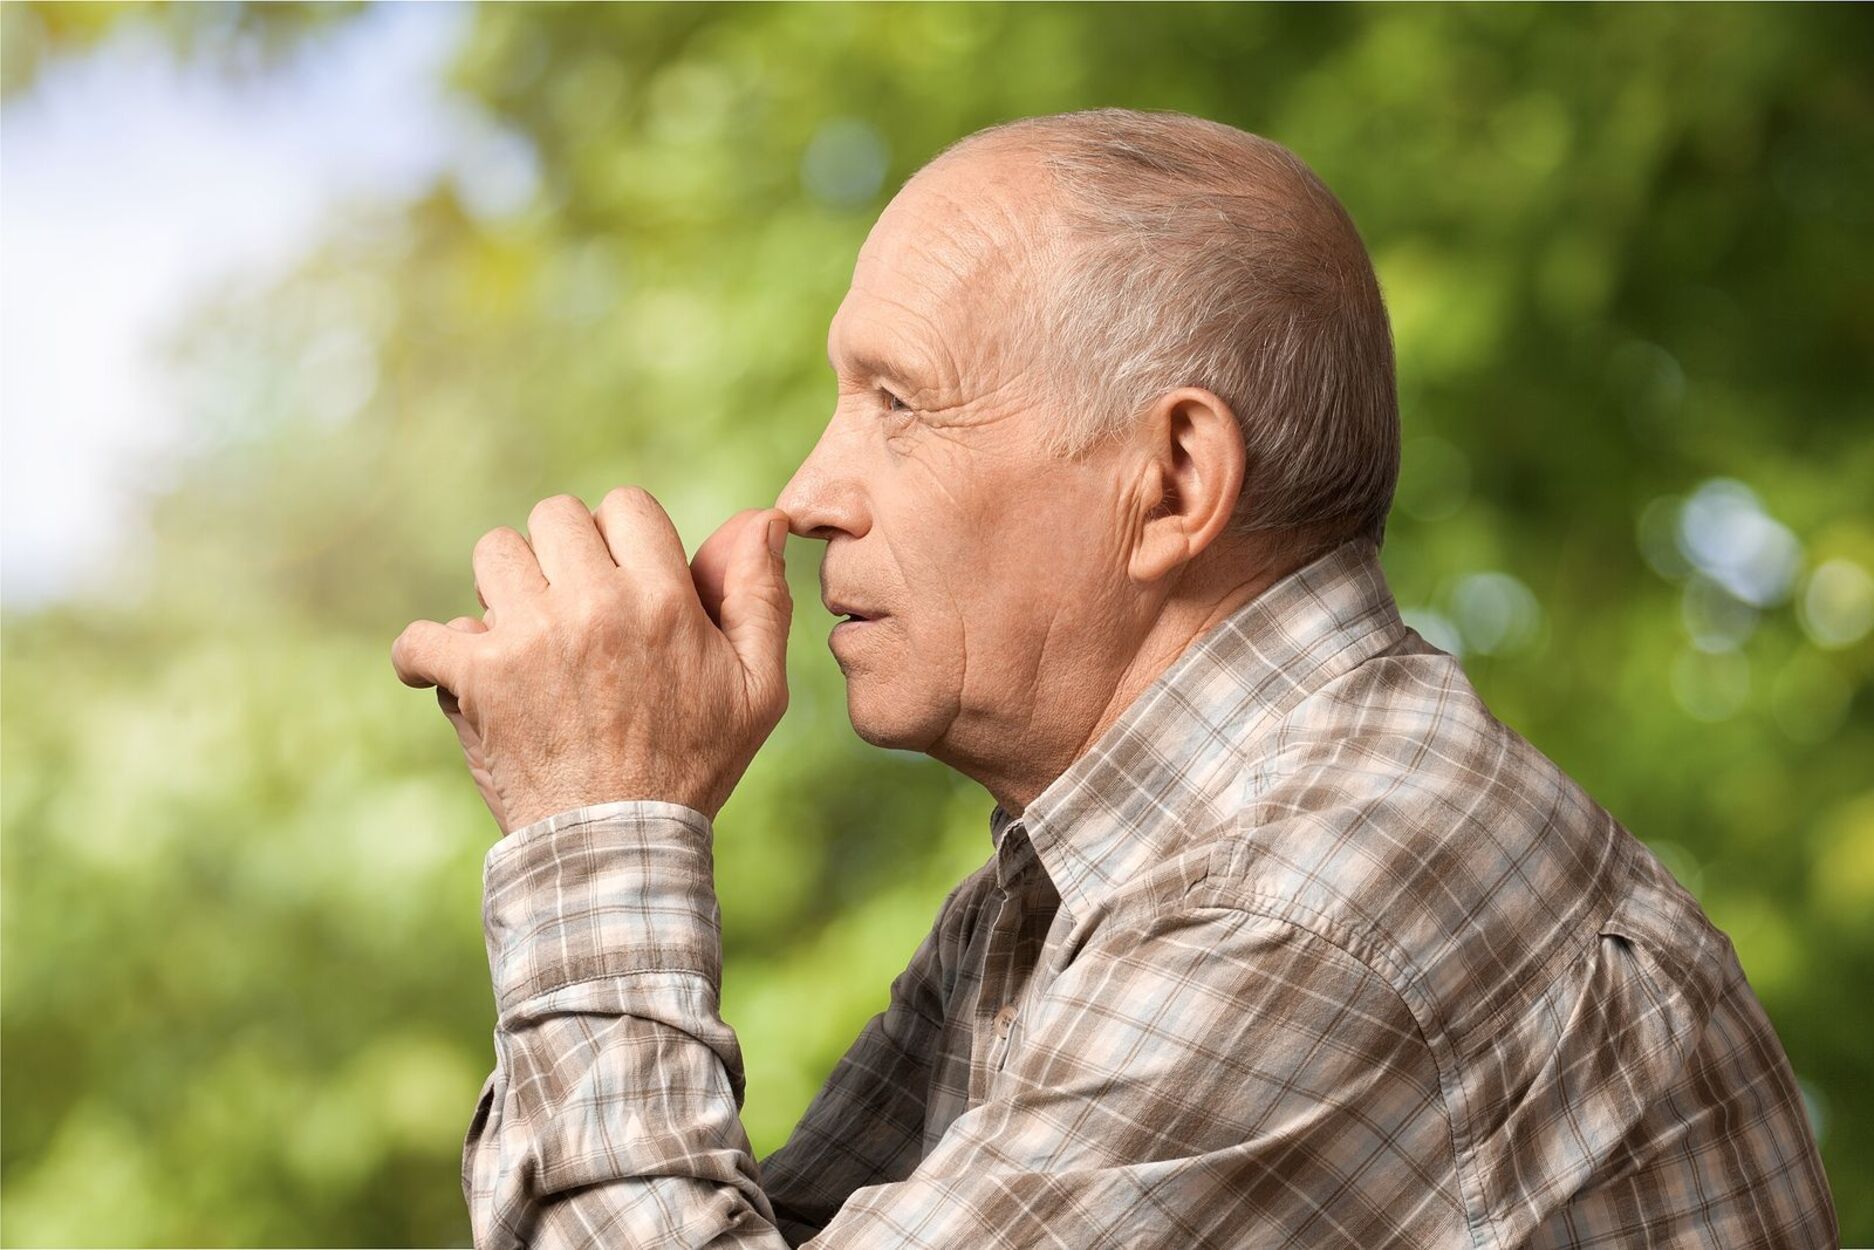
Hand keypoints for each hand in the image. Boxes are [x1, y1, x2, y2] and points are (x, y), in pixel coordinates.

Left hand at [391, 487, 792, 832]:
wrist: (621, 845)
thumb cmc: (695, 765)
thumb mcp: (758, 688)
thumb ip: (761, 596)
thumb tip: (764, 516)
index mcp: (661, 599)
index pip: (625, 505)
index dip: (623, 537)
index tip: (622, 580)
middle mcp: (592, 606)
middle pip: (554, 516)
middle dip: (562, 553)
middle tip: (571, 605)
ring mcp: (529, 638)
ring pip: (493, 553)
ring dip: (504, 588)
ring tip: (522, 634)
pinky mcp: (477, 679)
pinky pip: (422, 636)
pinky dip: (424, 654)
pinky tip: (444, 670)